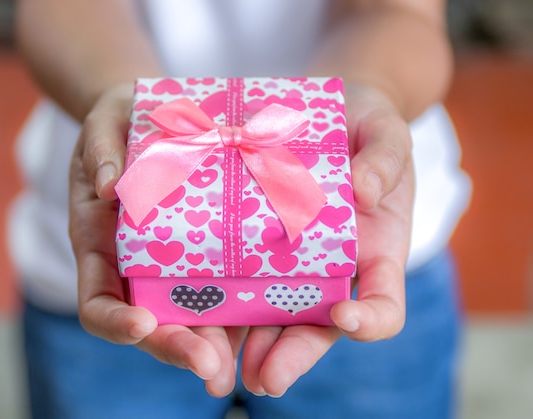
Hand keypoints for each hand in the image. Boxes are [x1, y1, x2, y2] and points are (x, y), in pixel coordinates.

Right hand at [69, 84, 244, 396]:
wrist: (151, 118)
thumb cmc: (119, 122)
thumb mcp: (104, 125)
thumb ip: (99, 149)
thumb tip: (106, 186)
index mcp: (100, 244)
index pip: (97, 301)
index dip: (114, 322)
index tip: (143, 325)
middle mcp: (134, 266)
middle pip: (148, 325)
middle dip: (176, 348)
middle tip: (210, 370)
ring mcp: (171, 266)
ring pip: (188, 318)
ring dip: (211, 346)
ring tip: (235, 370)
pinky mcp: (206, 255)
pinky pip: (220, 288)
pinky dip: (238, 313)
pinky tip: (269, 326)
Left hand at [240, 84, 412, 396]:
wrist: (326, 113)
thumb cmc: (365, 125)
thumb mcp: (385, 131)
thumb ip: (385, 156)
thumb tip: (364, 191)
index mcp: (374, 252)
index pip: (383, 303)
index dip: (370, 320)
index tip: (345, 317)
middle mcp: (331, 269)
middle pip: (317, 326)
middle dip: (291, 355)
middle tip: (265, 379)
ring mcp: (290, 261)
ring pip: (271, 315)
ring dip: (247, 345)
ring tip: (218, 367)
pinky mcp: (252, 245)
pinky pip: (236, 278)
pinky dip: (218, 302)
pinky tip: (191, 315)